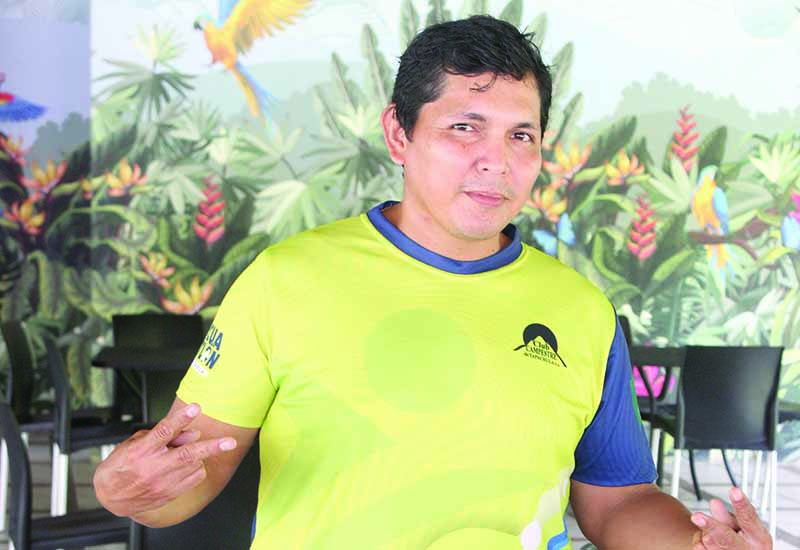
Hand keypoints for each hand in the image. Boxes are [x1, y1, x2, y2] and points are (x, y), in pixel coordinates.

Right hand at [93, 403, 236, 517]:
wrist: (110, 496)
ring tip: (181, 454)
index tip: (195, 408)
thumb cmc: (123, 464)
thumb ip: (165, 436)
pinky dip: (196, 468)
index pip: (164, 431)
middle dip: (211, 447)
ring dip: (197, 455)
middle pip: (187, 454)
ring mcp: (163, 483)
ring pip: (194, 464)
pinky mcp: (169, 494)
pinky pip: (195, 478)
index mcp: (142, 450)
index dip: (181, 418)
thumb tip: (192, 433)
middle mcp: (154, 467)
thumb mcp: (136, 443)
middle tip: (229, 442)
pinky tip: (185, 466)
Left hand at [691, 487, 772, 548]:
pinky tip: (702, 542)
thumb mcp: (739, 525)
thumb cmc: (740, 538)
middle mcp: (748, 549)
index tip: (734, 491)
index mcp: (759, 537)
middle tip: (696, 516)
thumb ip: (727, 515)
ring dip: (705, 532)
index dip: (741, 504)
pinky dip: (700, 542)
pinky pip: (703, 549)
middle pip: (728, 537)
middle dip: (712, 527)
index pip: (748, 518)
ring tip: (703, 523)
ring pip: (712, 543)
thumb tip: (715, 504)